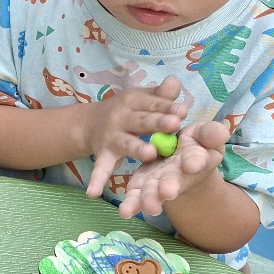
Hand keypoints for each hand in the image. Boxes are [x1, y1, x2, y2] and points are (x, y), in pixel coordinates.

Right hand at [83, 76, 187, 197]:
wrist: (90, 122)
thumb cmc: (128, 110)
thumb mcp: (142, 98)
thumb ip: (160, 94)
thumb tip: (175, 81)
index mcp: (134, 102)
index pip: (154, 104)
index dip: (168, 107)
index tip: (183, 111)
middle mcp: (121, 118)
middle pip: (143, 121)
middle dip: (157, 123)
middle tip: (173, 125)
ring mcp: (112, 137)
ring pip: (127, 144)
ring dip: (137, 148)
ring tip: (150, 153)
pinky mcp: (104, 154)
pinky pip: (101, 168)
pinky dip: (96, 180)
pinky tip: (94, 192)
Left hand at [118, 120, 228, 218]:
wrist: (179, 157)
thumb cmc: (197, 145)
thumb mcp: (205, 135)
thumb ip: (211, 134)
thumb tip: (221, 132)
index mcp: (194, 160)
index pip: (195, 160)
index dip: (193, 161)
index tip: (191, 164)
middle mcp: (176, 175)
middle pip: (173, 182)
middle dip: (170, 186)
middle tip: (167, 192)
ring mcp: (158, 181)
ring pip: (153, 192)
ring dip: (150, 199)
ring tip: (149, 207)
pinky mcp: (142, 183)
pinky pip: (136, 194)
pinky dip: (131, 203)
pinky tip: (125, 212)